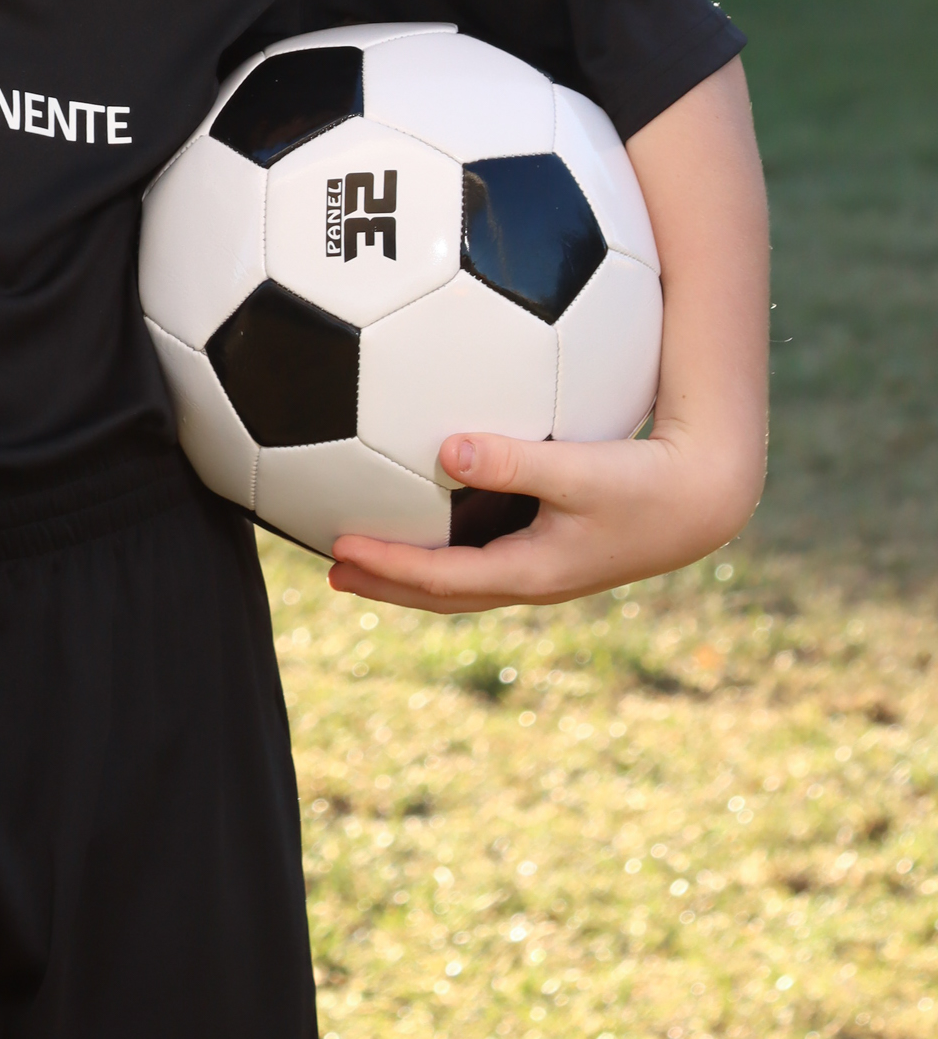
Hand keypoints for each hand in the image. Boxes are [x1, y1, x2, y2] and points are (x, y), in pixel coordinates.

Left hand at [324, 425, 756, 614]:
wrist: (706, 499)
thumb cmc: (647, 482)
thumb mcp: (579, 469)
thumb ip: (513, 460)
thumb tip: (445, 448)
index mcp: (530, 571)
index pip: (439, 578)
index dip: (386, 566)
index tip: (337, 547)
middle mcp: (532, 577)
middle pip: (442, 591)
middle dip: (387, 581)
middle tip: (332, 568)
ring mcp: (545, 565)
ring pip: (463, 576)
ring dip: (413, 566)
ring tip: (367, 547)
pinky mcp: (557, 545)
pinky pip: (485, 549)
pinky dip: (448, 541)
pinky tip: (435, 507)